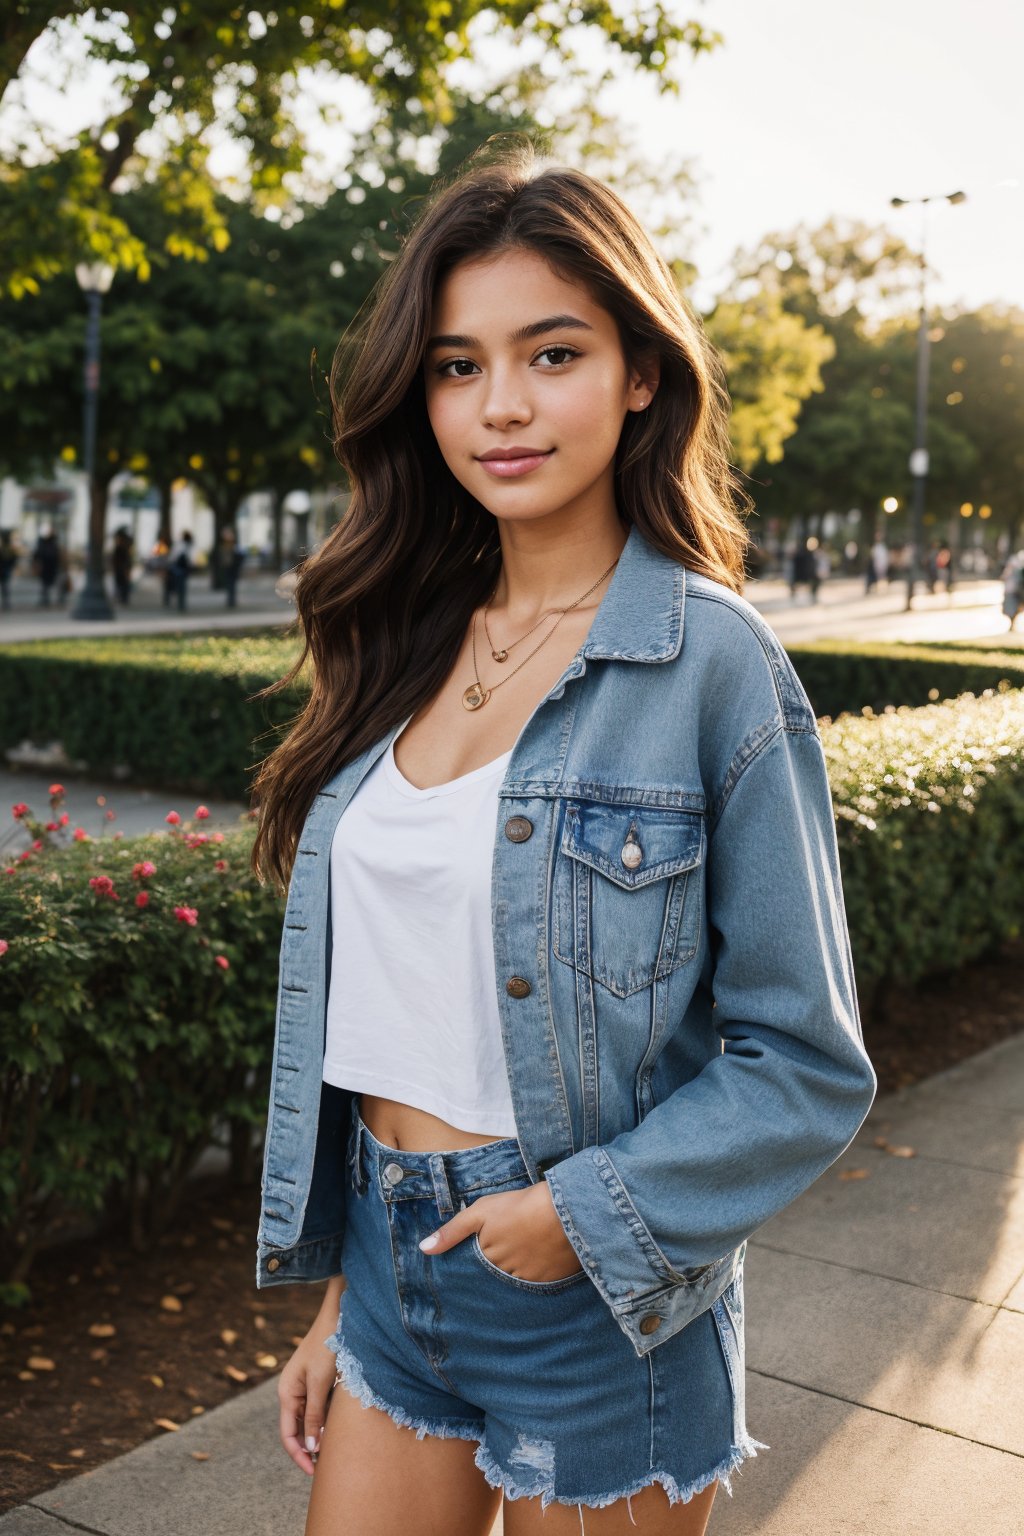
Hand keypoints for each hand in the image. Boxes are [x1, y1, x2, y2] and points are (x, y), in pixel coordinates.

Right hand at [277, 1310, 340, 1476]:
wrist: (339, 1315)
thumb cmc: (327, 1346)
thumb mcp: (320, 1383)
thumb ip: (314, 1416)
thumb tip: (310, 1448)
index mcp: (287, 1393)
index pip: (288, 1435)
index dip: (299, 1456)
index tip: (313, 1473)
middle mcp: (293, 1392)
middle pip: (297, 1430)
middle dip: (309, 1450)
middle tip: (325, 1469)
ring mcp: (306, 1387)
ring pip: (310, 1420)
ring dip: (319, 1436)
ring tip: (334, 1454)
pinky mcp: (319, 1382)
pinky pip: (320, 1408)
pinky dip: (326, 1421)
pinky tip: (339, 1430)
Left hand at [419, 1178, 583, 1283]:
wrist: (564, 1210)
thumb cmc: (520, 1206)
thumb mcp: (481, 1211)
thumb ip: (453, 1232)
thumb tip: (424, 1249)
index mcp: (487, 1256)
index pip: (476, 1267)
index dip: (481, 1256)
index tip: (486, 1250)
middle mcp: (504, 1273)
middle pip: (495, 1276)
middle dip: (497, 1267)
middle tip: (508, 1250)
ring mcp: (528, 1280)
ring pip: (515, 1282)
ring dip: (517, 1271)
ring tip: (524, 1253)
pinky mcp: (549, 1283)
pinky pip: (537, 1286)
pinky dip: (536, 1275)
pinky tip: (540, 1260)